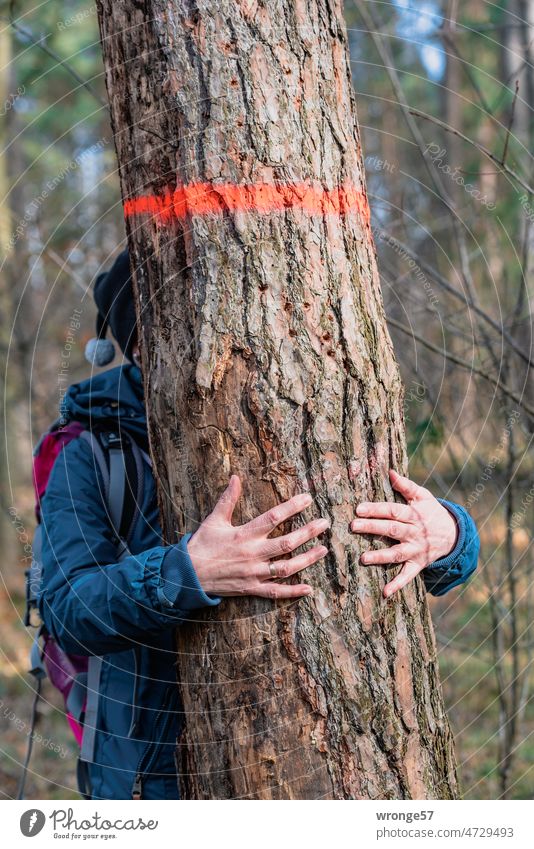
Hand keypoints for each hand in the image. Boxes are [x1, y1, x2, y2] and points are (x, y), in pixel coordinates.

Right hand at [187, 475, 329, 598]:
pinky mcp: (252, 588)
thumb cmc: (202, 545)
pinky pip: (276, 592)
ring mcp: (254, 573)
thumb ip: (228, 499)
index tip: (308, 499)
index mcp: (245, 534)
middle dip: (308, 532)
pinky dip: (293, 591)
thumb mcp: (214, 519)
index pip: (274, 517)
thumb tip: (235, 477)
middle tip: (325, 524)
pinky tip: (309, 588)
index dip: (293, 507)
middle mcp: (253, 553)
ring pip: (286, 567)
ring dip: (307, 559)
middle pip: (287, 542)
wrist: (188, 574)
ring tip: (323, 550)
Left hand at [350, 469, 457, 597]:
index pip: (393, 511)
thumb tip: (389, 471)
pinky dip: (397, 584)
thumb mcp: (423, 496)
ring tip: (363, 558)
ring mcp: (416, 550)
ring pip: (397, 554)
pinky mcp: (418, 564)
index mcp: (414, 514)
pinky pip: (408, 576)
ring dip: (380, 557)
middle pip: (392, 530)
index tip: (359, 509)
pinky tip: (385, 592)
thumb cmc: (432, 512)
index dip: (376, 509)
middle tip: (353, 526)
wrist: (454, 535)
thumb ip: (406, 485)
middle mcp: (414, 533)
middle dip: (372, 528)